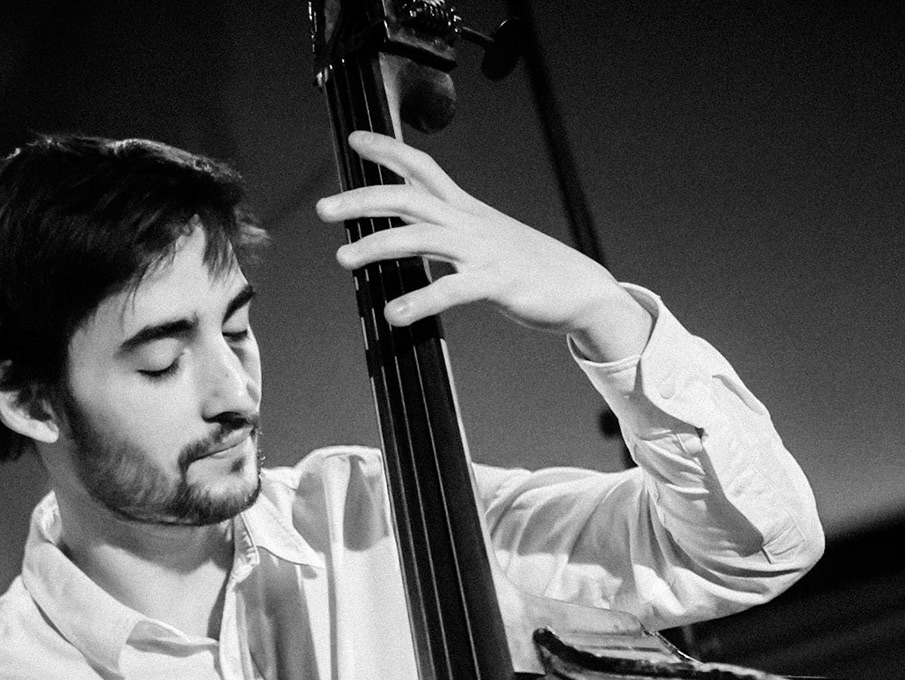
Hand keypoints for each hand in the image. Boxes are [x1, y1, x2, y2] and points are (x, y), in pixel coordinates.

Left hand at [315, 131, 652, 363]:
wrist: (581, 289)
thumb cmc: (529, 268)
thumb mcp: (485, 240)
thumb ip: (447, 233)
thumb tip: (408, 235)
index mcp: (466, 210)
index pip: (422, 168)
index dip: (387, 150)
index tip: (353, 140)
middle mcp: (469, 223)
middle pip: (408, 197)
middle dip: (362, 199)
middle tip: (323, 209)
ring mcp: (482, 251)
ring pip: (419, 238)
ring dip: (377, 246)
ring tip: (344, 259)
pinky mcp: (496, 282)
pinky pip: (450, 289)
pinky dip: (419, 300)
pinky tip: (394, 314)